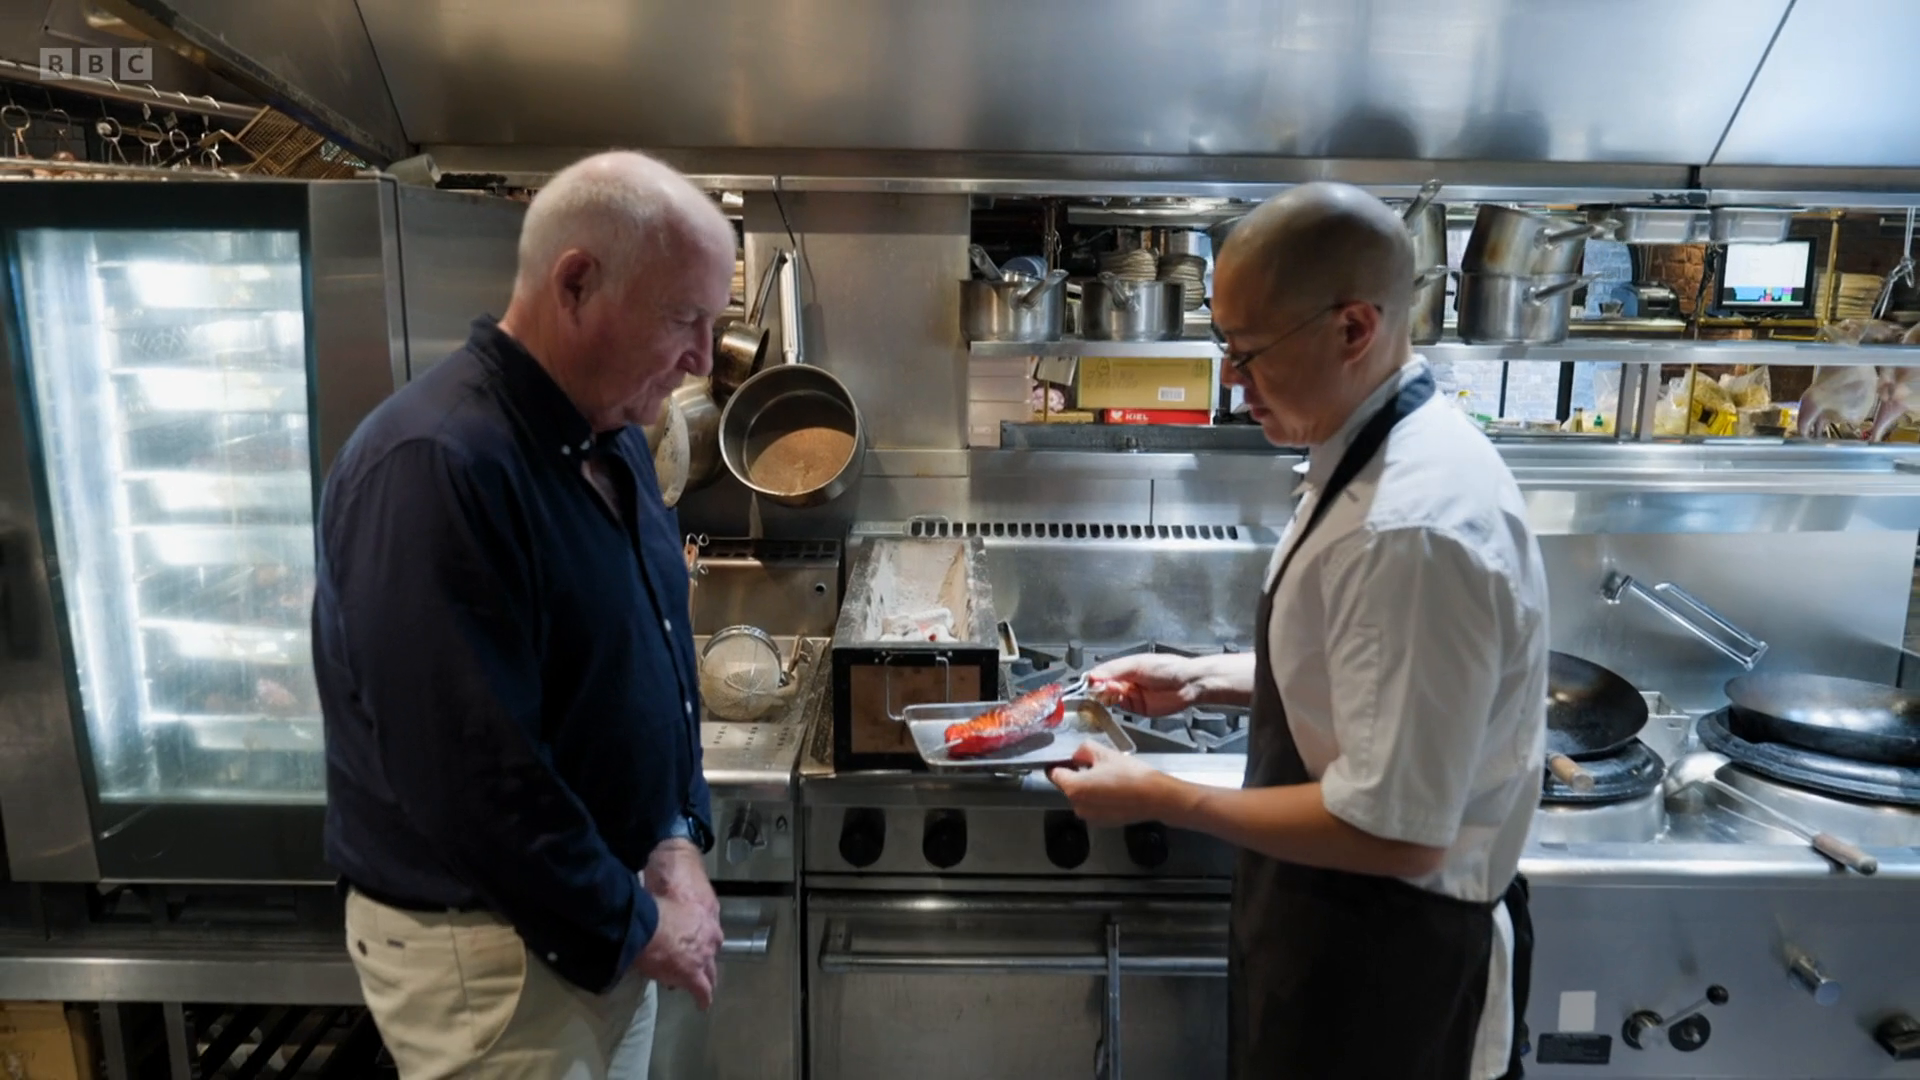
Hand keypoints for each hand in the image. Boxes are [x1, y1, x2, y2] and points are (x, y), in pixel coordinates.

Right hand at [643, 839, 719, 1002]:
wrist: (647, 920)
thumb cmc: (652, 900)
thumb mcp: (662, 889)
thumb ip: (665, 897)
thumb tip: (655, 888)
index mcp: (705, 911)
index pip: (706, 927)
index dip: (699, 936)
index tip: (691, 941)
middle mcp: (710, 933)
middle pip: (712, 950)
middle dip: (706, 958)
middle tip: (697, 965)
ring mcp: (703, 955)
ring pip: (709, 971)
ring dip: (704, 977)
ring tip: (700, 986)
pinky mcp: (692, 974)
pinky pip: (702, 991)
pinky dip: (702, 998)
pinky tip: (702, 1005)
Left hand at [1048, 741, 1171, 826]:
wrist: (1155, 797)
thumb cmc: (1129, 773)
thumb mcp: (1104, 752)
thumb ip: (1083, 750)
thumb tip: (1076, 756)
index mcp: (1073, 788)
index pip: (1054, 773)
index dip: (1061, 763)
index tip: (1073, 758)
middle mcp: (1076, 806)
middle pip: (1069, 786)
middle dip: (1078, 775)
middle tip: (1099, 765)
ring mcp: (1089, 817)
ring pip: (1082, 796)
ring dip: (1089, 787)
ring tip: (1110, 778)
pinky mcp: (1102, 823)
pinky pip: (1093, 806)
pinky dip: (1099, 799)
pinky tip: (1116, 790)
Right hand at [1086, 654, 1202, 717]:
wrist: (1189, 684)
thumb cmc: (1168, 668)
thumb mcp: (1137, 665)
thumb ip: (1114, 670)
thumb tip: (1093, 675)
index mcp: (1124, 667)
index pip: (1101, 673)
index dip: (1093, 679)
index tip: (1088, 683)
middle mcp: (1125, 681)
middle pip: (1102, 688)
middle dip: (1098, 690)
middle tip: (1096, 691)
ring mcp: (1130, 696)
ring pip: (1109, 699)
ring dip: (1105, 699)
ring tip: (1107, 695)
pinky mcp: (1136, 709)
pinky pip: (1121, 710)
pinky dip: (1114, 708)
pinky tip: (1114, 703)